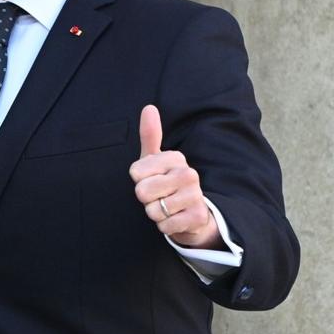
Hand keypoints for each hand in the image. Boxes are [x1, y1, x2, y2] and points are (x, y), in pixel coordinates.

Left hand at [130, 105, 220, 248]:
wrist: (193, 213)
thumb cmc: (167, 182)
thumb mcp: (155, 159)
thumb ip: (150, 135)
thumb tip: (149, 107)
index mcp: (175, 158)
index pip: (135, 172)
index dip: (138, 181)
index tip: (152, 179)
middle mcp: (188, 174)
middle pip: (142, 191)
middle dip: (145, 199)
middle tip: (159, 196)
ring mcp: (195, 195)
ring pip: (153, 210)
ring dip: (155, 214)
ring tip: (168, 207)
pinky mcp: (197, 216)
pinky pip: (164, 225)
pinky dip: (165, 226)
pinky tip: (176, 219)